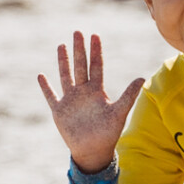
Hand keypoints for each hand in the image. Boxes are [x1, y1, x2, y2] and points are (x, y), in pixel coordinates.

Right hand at [38, 31, 142, 172]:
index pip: (96, 66)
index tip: (94, 35)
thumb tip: (143, 78)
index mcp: (97, 90)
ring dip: (63, 62)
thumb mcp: (119, 112)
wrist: (94, 151)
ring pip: (66, 76)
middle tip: (77, 32)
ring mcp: (70, 100)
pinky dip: (46, 87)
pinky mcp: (59, 110)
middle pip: (80, 66)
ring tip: (61, 45)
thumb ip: (129, 95)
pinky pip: (51, 96)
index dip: (95, 51)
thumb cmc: (108, 133)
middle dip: (79, 49)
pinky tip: (41, 75)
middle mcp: (83, 92)